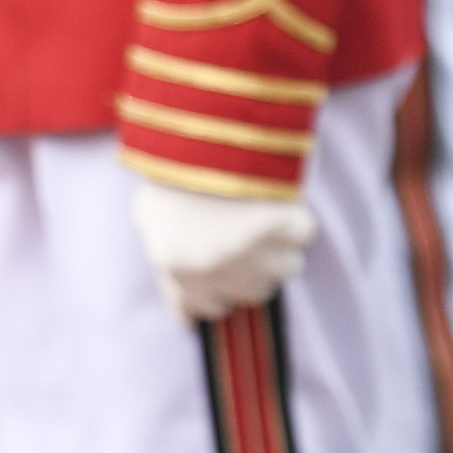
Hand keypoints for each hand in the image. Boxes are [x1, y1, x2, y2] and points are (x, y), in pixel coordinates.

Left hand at [130, 176, 313, 322]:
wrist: (195, 132)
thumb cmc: (168, 171)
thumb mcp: (149, 217)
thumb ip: (165, 269)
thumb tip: (186, 321)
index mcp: (173, 269)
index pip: (202, 310)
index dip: (215, 291)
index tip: (222, 274)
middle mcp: (214, 274)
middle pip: (251, 292)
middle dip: (249, 266)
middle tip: (242, 227)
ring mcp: (253, 256)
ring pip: (284, 268)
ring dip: (277, 244)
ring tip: (256, 206)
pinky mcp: (284, 231)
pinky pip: (303, 233)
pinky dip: (296, 217)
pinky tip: (277, 195)